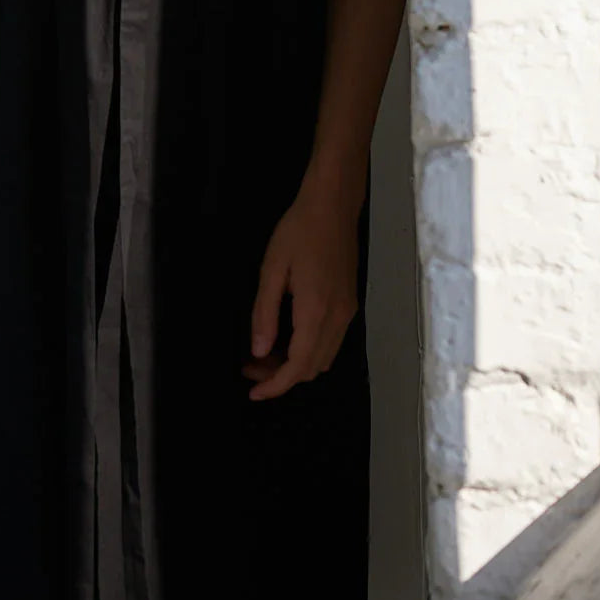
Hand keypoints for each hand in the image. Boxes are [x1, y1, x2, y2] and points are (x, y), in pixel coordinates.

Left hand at [242, 163, 361, 400]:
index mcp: (315, 311)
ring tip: (264, 354)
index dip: (275, 386)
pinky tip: (287, 338)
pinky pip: (331, 342)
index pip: (298, 366)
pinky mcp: (350, 304)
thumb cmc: (298, 231)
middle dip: (280, 376)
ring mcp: (348, 312)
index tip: (253, 392)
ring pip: (324, 358)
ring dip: (296, 365)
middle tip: (250, 367)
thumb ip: (264, 313)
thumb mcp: (272, 269)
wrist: (333, 206)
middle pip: (312, 368)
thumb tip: (258, 351)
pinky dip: (309, 351)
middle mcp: (337, 318)